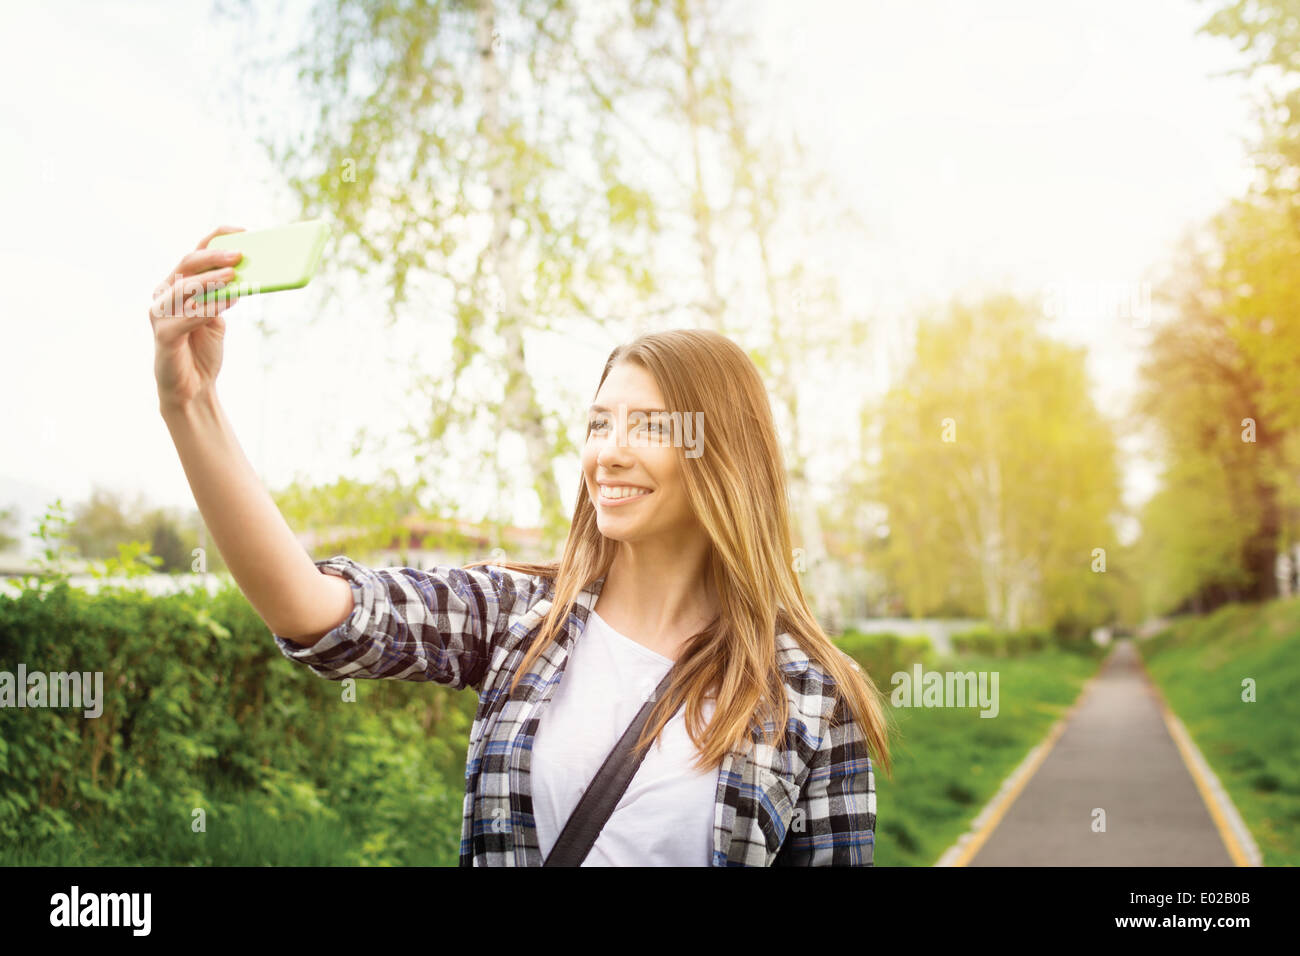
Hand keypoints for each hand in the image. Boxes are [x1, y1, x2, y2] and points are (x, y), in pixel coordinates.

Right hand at [150, 225, 244, 412]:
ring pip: (184, 287)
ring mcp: (161, 313)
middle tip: (239, 254)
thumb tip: (246, 273)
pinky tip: (227, 302)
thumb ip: (224, 294)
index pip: (195, 253)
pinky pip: (187, 316)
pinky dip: (208, 307)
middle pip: (188, 265)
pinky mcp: (163, 334)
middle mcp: (165, 293)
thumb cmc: (203, 349)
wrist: (193, 387)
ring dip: (210, 279)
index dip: (216, 238)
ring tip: (233, 275)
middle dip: (214, 256)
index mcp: (178, 284)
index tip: (242, 231)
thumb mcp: (218, 315)